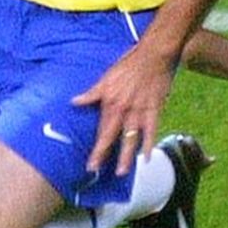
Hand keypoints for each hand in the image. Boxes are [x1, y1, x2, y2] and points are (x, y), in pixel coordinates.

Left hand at [71, 42, 177, 174]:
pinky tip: (146, 157)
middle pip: (111, 137)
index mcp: (110, 102)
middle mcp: (122, 110)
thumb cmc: (129, 65)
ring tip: (121, 172)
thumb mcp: (106, 78)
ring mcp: (139, 111)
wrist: (152, 56)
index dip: (96, 147)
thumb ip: (92, 94)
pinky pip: (151, 130)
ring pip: (130, 138)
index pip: (100, 130)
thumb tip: (74, 102)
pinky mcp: (154, 109)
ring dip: (126, 156)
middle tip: (95, 170)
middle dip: (103, 155)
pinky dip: (149, 144)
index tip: (90, 162)